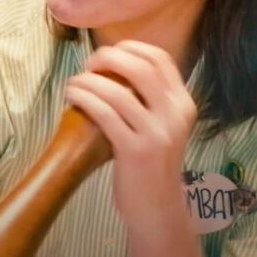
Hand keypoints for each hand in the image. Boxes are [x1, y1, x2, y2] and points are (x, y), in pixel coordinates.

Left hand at [64, 40, 196, 235]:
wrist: (157, 208)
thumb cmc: (151, 164)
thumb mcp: (164, 127)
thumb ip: (151, 99)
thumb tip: (116, 64)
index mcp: (184, 104)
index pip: (160, 59)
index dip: (131, 47)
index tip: (109, 52)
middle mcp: (175, 115)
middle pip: (140, 67)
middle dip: (108, 58)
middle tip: (88, 64)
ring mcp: (157, 133)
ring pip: (117, 90)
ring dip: (87, 80)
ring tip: (73, 84)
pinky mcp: (135, 151)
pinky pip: (104, 113)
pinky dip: (84, 98)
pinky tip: (72, 97)